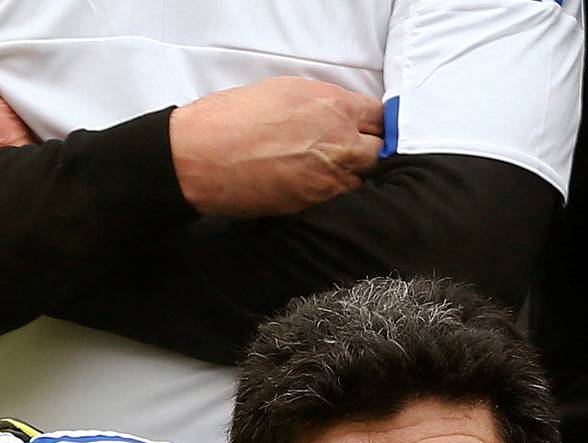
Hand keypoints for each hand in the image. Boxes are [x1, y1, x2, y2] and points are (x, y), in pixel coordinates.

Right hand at [169, 77, 383, 217]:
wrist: (206, 156)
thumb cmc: (237, 118)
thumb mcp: (286, 91)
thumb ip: (323, 104)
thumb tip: (341, 114)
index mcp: (334, 107)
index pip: (381, 118)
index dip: (378, 125)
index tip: (372, 130)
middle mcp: (340, 144)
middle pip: (380, 155)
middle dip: (372, 154)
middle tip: (355, 154)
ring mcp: (329, 180)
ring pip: (361, 182)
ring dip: (352, 178)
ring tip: (328, 172)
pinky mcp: (315, 206)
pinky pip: (338, 202)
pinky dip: (333, 196)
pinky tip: (313, 186)